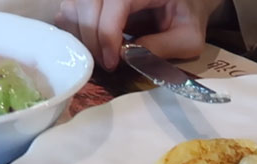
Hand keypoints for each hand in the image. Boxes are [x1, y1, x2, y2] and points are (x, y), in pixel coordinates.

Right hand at [55, 0, 224, 70]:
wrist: (184, 1)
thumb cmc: (187, 17)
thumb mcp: (187, 38)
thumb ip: (161, 48)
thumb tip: (127, 57)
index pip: (113, 2)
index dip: (107, 34)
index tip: (112, 63)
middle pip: (86, 3)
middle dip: (92, 39)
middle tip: (106, 65)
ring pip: (72, 6)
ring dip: (81, 37)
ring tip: (101, 56)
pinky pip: (69, 10)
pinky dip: (75, 31)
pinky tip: (93, 47)